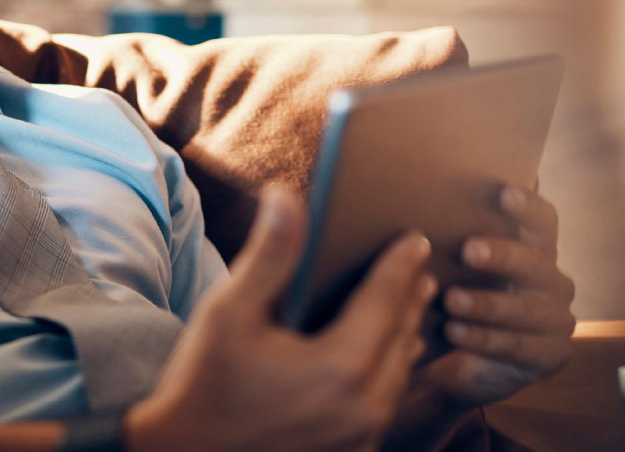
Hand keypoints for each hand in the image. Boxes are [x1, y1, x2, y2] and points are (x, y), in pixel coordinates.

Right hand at [128, 185, 436, 451]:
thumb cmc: (204, 383)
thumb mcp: (230, 310)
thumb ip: (269, 255)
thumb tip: (285, 196)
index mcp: (342, 367)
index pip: (384, 301)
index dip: (400, 265)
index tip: (415, 239)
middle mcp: (364, 407)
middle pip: (401, 339)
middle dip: (410, 299)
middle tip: (420, 268)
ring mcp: (360, 437)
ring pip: (397, 375)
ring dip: (404, 337)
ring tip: (408, 309)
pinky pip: (382, 403)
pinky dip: (387, 372)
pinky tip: (381, 360)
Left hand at [420, 184, 575, 408]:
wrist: (463, 363)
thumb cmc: (454, 297)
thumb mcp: (450, 268)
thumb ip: (449, 236)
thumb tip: (410, 196)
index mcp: (535, 249)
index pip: (542, 222)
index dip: (529, 207)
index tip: (505, 193)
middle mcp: (552, 280)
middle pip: (534, 261)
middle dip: (502, 255)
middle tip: (468, 249)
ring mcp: (557, 319)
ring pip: (526, 307)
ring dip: (487, 304)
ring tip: (451, 300)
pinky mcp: (552, 354)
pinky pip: (519, 345)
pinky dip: (484, 339)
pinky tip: (454, 332)